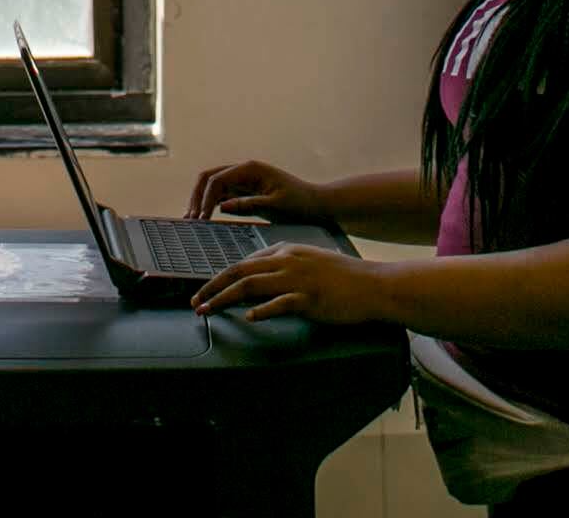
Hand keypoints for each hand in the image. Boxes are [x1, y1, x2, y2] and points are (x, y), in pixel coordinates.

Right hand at [184, 158, 327, 224]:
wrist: (316, 205)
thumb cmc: (300, 204)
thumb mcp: (276, 206)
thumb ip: (249, 205)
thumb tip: (223, 206)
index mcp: (251, 169)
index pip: (218, 180)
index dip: (206, 199)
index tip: (201, 219)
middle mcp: (244, 171)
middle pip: (209, 177)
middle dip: (197, 196)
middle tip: (190, 219)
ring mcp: (244, 180)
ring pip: (213, 185)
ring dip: (201, 200)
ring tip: (192, 219)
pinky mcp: (246, 190)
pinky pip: (222, 193)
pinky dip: (211, 203)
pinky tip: (206, 217)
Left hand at [190, 244, 395, 325]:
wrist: (373, 285)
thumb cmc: (343, 277)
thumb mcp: (309, 261)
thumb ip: (285, 264)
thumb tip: (261, 276)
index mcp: (286, 251)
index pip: (244, 263)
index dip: (220, 278)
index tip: (205, 291)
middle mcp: (287, 261)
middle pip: (239, 272)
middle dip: (212, 287)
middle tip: (195, 302)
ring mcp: (298, 280)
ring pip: (251, 285)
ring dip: (224, 299)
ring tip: (208, 311)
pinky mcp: (310, 298)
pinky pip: (280, 303)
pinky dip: (261, 310)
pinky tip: (249, 317)